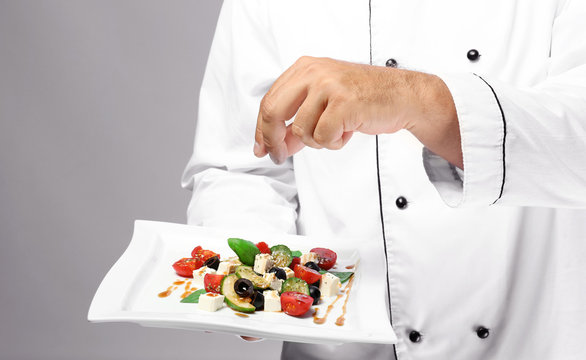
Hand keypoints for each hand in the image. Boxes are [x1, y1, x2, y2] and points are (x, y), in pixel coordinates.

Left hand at [253, 56, 461, 167]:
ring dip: (318, 141)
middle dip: (274, 140)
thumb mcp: (324, 101)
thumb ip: (297, 119)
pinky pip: (323, 137)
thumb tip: (275, 144)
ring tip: (337, 130)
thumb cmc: (364, 98)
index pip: (269, 101)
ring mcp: (328, 86)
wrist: (403, 95)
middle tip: (280, 156)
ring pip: (302, 130)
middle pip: (273, 112)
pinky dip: (334, 142)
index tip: (261, 148)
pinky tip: (348, 130)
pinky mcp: (343, 103)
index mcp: (305, 68)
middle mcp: (313, 72)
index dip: (262, 129)